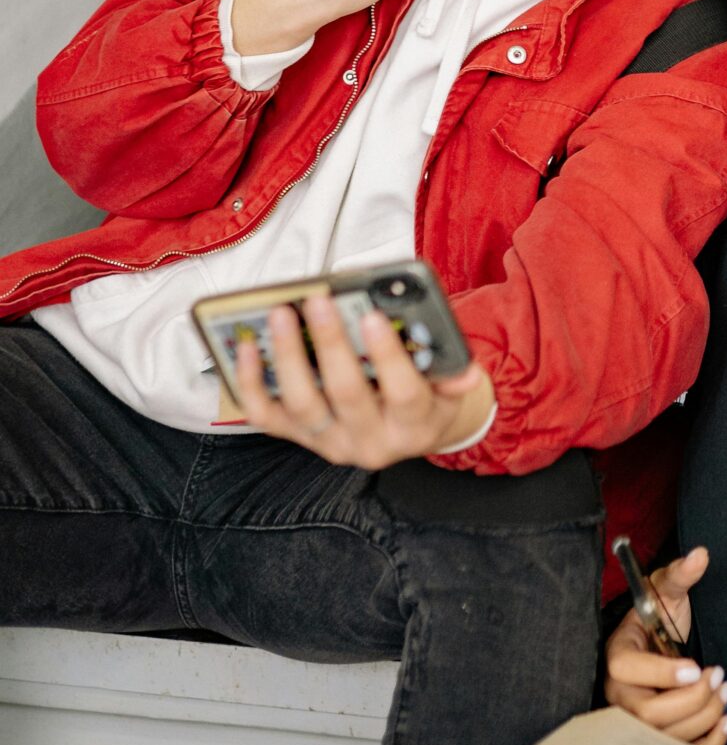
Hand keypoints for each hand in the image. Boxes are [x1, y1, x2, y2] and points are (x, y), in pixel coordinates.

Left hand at [232, 293, 493, 468]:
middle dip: (330, 345)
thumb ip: (455, 372)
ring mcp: (331, 443)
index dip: (388, 357)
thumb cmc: (429, 393)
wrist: (411, 432)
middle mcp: (371, 442)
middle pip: (347, 395)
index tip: (372, 317)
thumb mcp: (451, 384)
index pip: (404, 394)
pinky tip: (245, 347)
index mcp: (414, 426)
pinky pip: (267, 415)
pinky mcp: (300, 438)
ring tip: (281, 314)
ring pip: (303, 404)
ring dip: (287, 356)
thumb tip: (464, 369)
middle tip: (317, 301)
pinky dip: (250, 382)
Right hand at [603, 546, 726, 744]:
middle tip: (720, 676)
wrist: (659, 644)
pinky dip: (708, 743)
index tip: (696, 667)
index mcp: (616, 656)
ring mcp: (636, 721)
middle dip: (692, 700)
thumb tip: (700, 555)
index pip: (626, 671)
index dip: (662, 674)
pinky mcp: (658, 738)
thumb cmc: (658, 618)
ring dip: (704, 718)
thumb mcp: (666, 592)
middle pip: (648, 715)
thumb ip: (680, 575)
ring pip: (666, 738)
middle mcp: (619, 695)